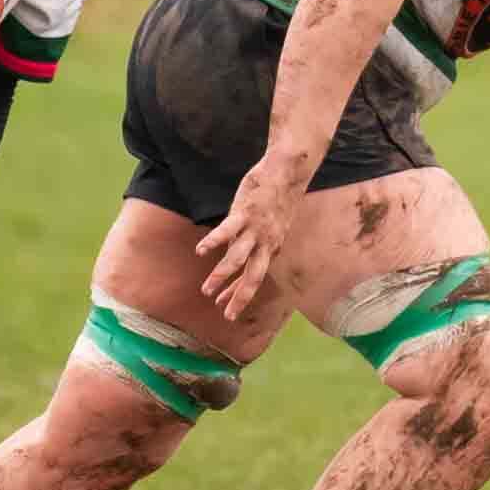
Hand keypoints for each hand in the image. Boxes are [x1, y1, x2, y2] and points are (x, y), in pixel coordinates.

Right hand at [196, 155, 301, 322]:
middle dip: (239, 298)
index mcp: (271, 248)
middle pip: (253, 277)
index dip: (239, 295)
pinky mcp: (245, 213)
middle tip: (226, 315)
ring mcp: (256, 229)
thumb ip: (252, 242)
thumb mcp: (270, 226)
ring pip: (238, 259)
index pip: (254, 278)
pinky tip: (201, 251)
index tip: (226, 310)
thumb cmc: (276, 198)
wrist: (288, 174)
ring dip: (221, 276)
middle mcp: (266, 244)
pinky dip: (213, 242)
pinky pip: (227, 230)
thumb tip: (233, 256)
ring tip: (206, 289)